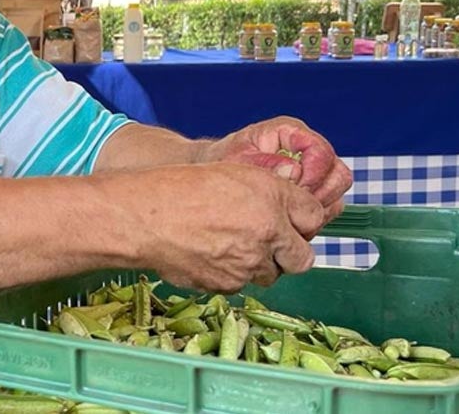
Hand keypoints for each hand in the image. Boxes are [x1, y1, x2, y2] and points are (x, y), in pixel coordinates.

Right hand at [132, 162, 325, 291]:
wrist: (144, 217)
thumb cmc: (182, 187)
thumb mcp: (233, 172)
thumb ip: (271, 191)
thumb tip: (292, 208)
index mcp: (272, 200)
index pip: (313, 218)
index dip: (303, 221)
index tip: (293, 222)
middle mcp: (268, 234)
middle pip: (302, 258)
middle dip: (290, 253)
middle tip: (270, 242)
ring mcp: (248, 264)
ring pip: (269, 274)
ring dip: (259, 264)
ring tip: (231, 245)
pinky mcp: (227, 285)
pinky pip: (240, 284)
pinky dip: (231, 274)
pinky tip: (210, 254)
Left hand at [199, 116, 352, 225]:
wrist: (216, 169)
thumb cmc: (224, 160)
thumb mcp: (236, 158)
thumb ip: (263, 163)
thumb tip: (293, 171)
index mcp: (290, 132)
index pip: (321, 152)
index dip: (312, 175)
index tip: (293, 192)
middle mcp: (307, 148)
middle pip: (338, 173)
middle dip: (320, 196)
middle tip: (293, 208)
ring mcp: (314, 169)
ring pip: (337, 191)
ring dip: (320, 209)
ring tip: (291, 217)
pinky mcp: (314, 188)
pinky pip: (330, 205)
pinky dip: (317, 216)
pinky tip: (293, 222)